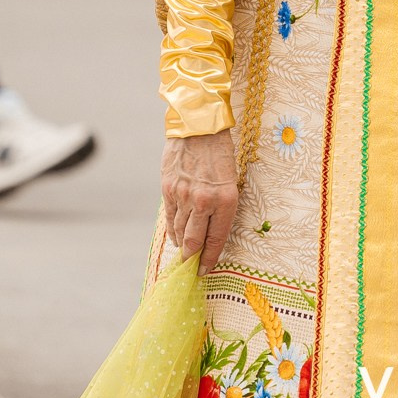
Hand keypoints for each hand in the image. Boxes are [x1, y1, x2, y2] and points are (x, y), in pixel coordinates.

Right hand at [162, 130, 238, 270]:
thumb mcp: (230, 181)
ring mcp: (184, 195)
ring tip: (184, 251)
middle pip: (194, 240)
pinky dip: (172, 229)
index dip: (209, 258)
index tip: (205, 270)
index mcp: (226, 200)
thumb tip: (209, 232)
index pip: (216, 239)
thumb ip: (219, 206)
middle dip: (192, 258)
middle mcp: (204, 201)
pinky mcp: (168, 189)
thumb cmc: (220, 153)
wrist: (200, 127)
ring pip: (180, 230)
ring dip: (182, 244)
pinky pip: (169, 217)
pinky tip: (175, 235)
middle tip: (191, 267)